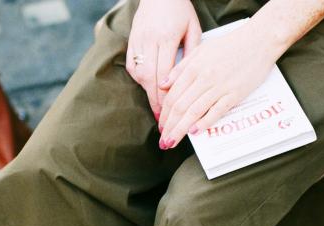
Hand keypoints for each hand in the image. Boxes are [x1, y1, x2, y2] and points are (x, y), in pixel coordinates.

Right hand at [126, 0, 201, 119]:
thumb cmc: (180, 10)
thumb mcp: (193, 28)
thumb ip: (191, 53)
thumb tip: (187, 80)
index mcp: (167, 37)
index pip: (165, 74)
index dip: (166, 96)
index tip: (169, 112)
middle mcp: (149, 40)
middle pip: (149, 78)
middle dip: (154, 100)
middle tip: (160, 118)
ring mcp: (138, 41)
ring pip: (139, 74)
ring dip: (146, 91)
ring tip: (155, 105)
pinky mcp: (130, 41)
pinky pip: (131, 66)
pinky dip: (139, 78)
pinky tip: (147, 85)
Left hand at [157, 22, 277, 148]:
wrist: (260, 40)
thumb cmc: (230, 45)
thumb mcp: (201, 50)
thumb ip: (181, 68)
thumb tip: (163, 84)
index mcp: (194, 68)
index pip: (173, 96)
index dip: (164, 114)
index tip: (160, 127)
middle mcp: (204, 78)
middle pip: (180, 107)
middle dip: (169, 127)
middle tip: (163, 142)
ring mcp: (219, 87)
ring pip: (194, 112)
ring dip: (180, 130)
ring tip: (172, 142)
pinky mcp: (234, 94)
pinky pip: (216, 111)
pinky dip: (204, 122)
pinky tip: (194, 133)